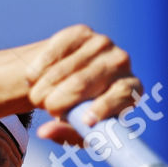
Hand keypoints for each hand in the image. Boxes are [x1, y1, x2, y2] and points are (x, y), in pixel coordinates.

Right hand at [23, 24, 143, 145]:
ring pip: (62, 71)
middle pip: (83, 83)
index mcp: (131, 90)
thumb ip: (64, 134)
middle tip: (46, 108)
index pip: (122, 94)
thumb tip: (44, 132)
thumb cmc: (80, 112)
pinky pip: (51, 54)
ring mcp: (102, 44)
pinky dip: (37, 71)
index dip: (104, 107)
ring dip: (42, 88)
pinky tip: (35, 79)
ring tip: (39, 97)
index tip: (86, 121)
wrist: (70, 80)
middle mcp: (122, 62)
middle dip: (56, 100)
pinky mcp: (81, 33)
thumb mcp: (77, 129)